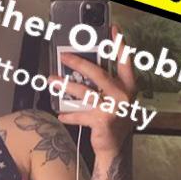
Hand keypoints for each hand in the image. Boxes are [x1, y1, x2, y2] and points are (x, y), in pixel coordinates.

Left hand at [49, 26, 138, 156]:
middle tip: (64, 57)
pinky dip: (69, 115)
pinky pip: (80, 115)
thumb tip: (81, 69)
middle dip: (79, 63)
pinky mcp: (102, 121)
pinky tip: (60, 115)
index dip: (119, 45)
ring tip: (51, 81)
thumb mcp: (114, 100)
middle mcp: (123, 95)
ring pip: (85, 92)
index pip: (125, 62)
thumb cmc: (113, 120)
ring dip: (66, 86)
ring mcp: (113, 108)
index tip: (113, 29)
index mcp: (129, 86)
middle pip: (98, 74)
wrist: (115, 149)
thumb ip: (105, 85)